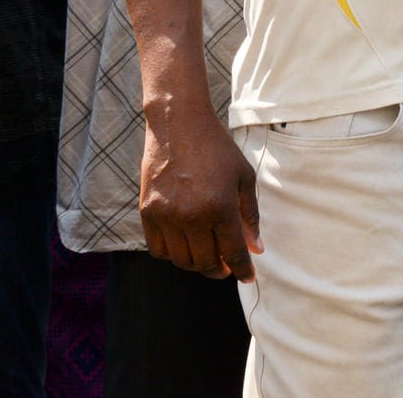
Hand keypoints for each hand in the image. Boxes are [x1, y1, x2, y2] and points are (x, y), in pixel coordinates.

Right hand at [138, 107, 261, 281]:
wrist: (179, 125)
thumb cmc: (217, 149)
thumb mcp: (243, 177)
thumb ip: (250, 215)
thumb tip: (255, 249)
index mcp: (220, 207)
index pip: (233, 252)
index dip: (243, 269)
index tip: (248, 277)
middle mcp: (191, 216)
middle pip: (206, 263)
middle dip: (220, 270)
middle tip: (227, 266)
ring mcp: (166, 216)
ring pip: (181, 261)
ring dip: (197, 264)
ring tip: (208, 255)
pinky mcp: (146, 213)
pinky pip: (158, 249)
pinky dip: (173, 254)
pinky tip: (185, 245)